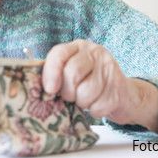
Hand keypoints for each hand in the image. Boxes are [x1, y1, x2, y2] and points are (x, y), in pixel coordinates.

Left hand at [42, 39, 157, 133]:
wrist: (124, 94)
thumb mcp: (72, 71)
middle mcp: (95, 52)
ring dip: (82, 103)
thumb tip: (33, 86)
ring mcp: (109, 68)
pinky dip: (95, 111)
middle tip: (70, 97)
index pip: (60, 53)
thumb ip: (56, 73)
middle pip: (72, 73)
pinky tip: (98, 104)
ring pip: (86, 92)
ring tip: (85, 100)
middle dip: (67, 92)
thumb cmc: (89, 82)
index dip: (51, 72)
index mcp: (78, 47)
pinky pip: (98, 106)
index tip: (49, 89)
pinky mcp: (119, 87)